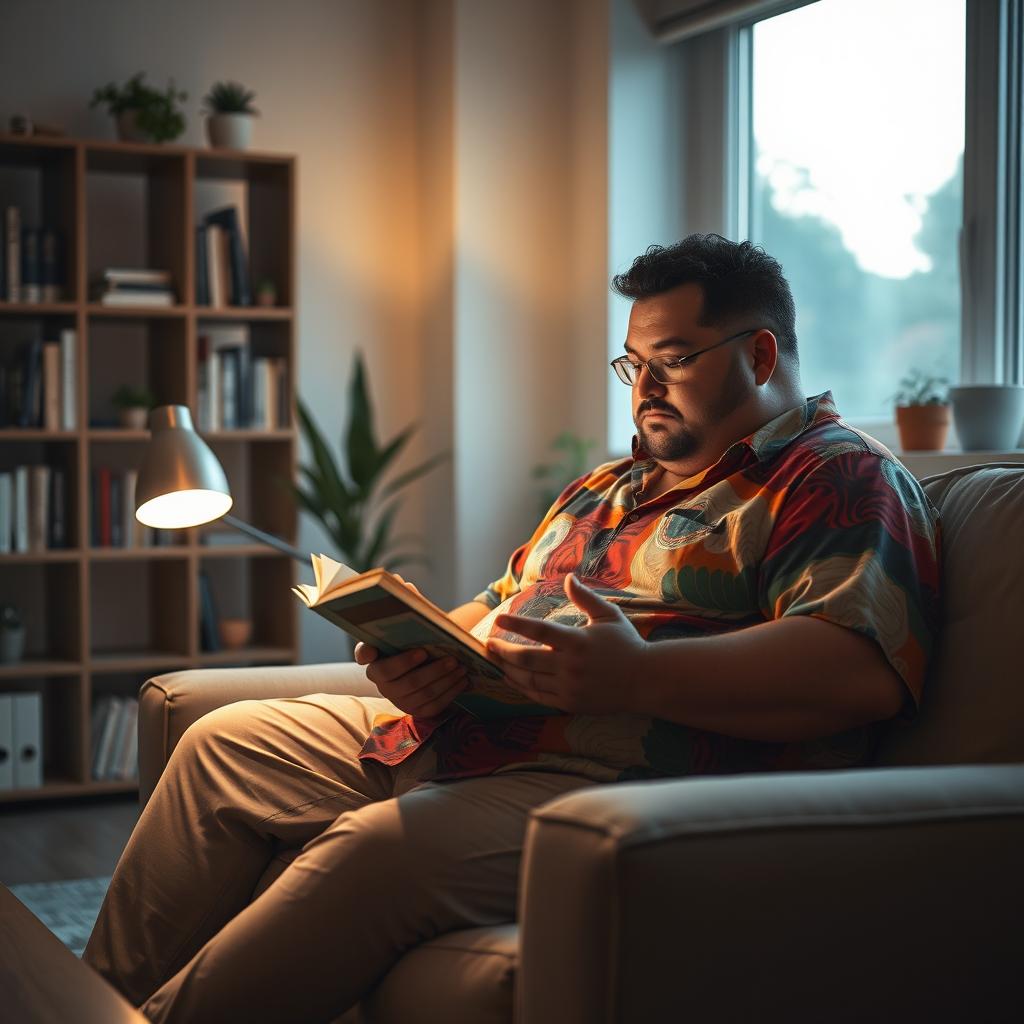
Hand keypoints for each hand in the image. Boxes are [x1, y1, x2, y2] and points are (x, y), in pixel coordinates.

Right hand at [353, 575, 466, 716]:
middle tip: (446, 656)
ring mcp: (398, 697)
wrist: (434, 665)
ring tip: (460, 665)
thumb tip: (402, 582)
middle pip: (396, 677)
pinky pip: (433, 705)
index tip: (373, 649)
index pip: (363, 654)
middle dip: (423, 668)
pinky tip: (463, 679)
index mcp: (375, 656)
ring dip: (441, 678)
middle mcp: (381, 680)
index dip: (365, 653)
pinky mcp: (416, 710)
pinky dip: (450, 692)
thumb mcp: (417, 622)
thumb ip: (409, 604)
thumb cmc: (421, 639)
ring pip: (419, 692)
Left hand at [485, 574, 646, 713]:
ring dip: (508, 670)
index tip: (498, 619)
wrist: (646, 681)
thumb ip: (585, 598)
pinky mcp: (571, 703)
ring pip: (529, 680)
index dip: (516, 625)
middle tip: (488, 644)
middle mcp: (570, 666)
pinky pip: (539, 696)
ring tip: (494, 661)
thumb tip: (568, 578)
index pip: (539, 631)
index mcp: (578, 641)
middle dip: (502, 651)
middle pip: (526, 659)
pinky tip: (512, 679)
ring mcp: (569, 687)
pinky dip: (522, 688)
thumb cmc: (627, 644)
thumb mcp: (608, 616)